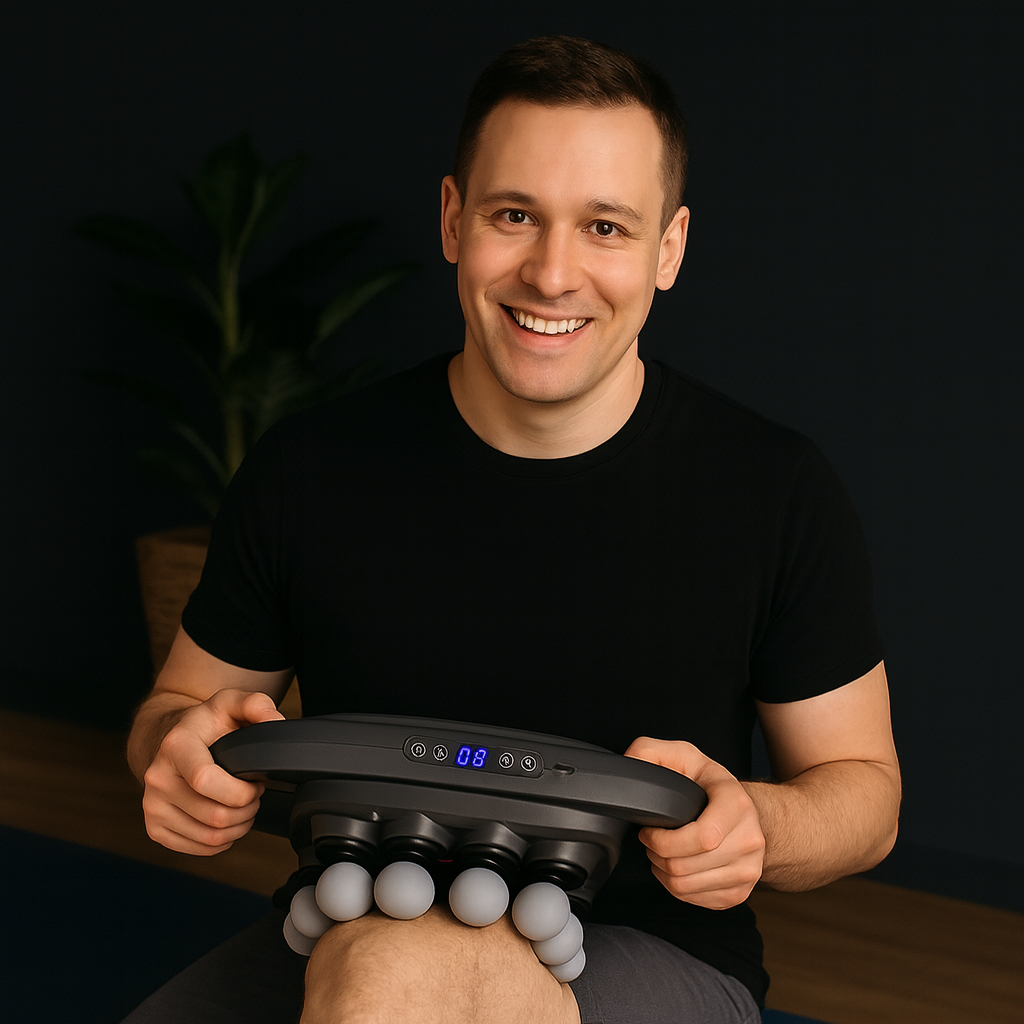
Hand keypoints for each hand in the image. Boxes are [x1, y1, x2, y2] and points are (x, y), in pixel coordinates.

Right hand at [141, 688, 284, 855]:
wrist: (169, 741)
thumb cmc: (206, 724)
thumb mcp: (230, 703)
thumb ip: (257, 704)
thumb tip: (276, 721)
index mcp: (176, 746)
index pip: (205, 780)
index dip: (241, 790)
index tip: (256, 781)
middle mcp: (157, 777)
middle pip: (214, 815)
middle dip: (247, 809)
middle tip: (254, 793)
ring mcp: (152, 806)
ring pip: (209, 836)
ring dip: (238, 826)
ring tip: (244, 805)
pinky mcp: (154, 828)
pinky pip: (198, 848)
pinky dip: (222, 840)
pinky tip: (227, 820)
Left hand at [624, 737, 764, 909]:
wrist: (748, 812)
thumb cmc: (711, 785)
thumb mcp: (683, 756)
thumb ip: (651, 752)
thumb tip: (630, 762)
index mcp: (737, 805)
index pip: (702, 838)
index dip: (663, 840)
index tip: (649, 829)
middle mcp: (749, 839)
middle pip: (685, 866)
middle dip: (657, 854)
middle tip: (652, 840)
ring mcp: (748, 869)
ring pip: (687, 887)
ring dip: (663, 872)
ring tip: (662, 852)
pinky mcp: (741, 892)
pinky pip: (695, 900)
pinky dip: (677, 887)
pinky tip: (676, 866)